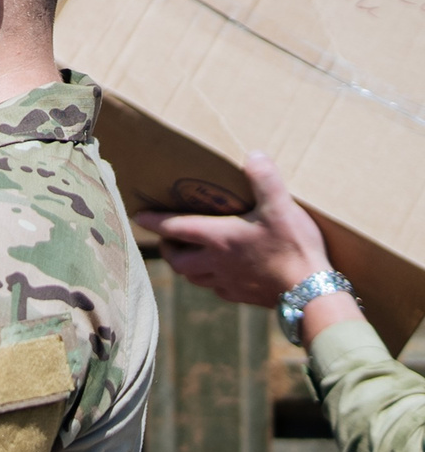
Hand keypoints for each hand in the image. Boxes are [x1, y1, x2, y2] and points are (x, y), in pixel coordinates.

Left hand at [136, 152, 331, 306]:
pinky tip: (222, 275)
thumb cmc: (293, 248)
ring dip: (187, 267)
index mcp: (218, 238)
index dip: (153, 221)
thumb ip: (265, 179)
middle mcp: (215, 262)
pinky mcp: (243, 297)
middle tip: (168, 239)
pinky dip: (213, 282)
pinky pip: (218, 290)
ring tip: (190, 256)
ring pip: (194, 278)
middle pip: (177, 260)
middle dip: (168, 249)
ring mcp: (228, 283)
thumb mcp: (281, 207)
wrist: (312, 293)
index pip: (173, 228)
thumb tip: (253, 155)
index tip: (138, 216)